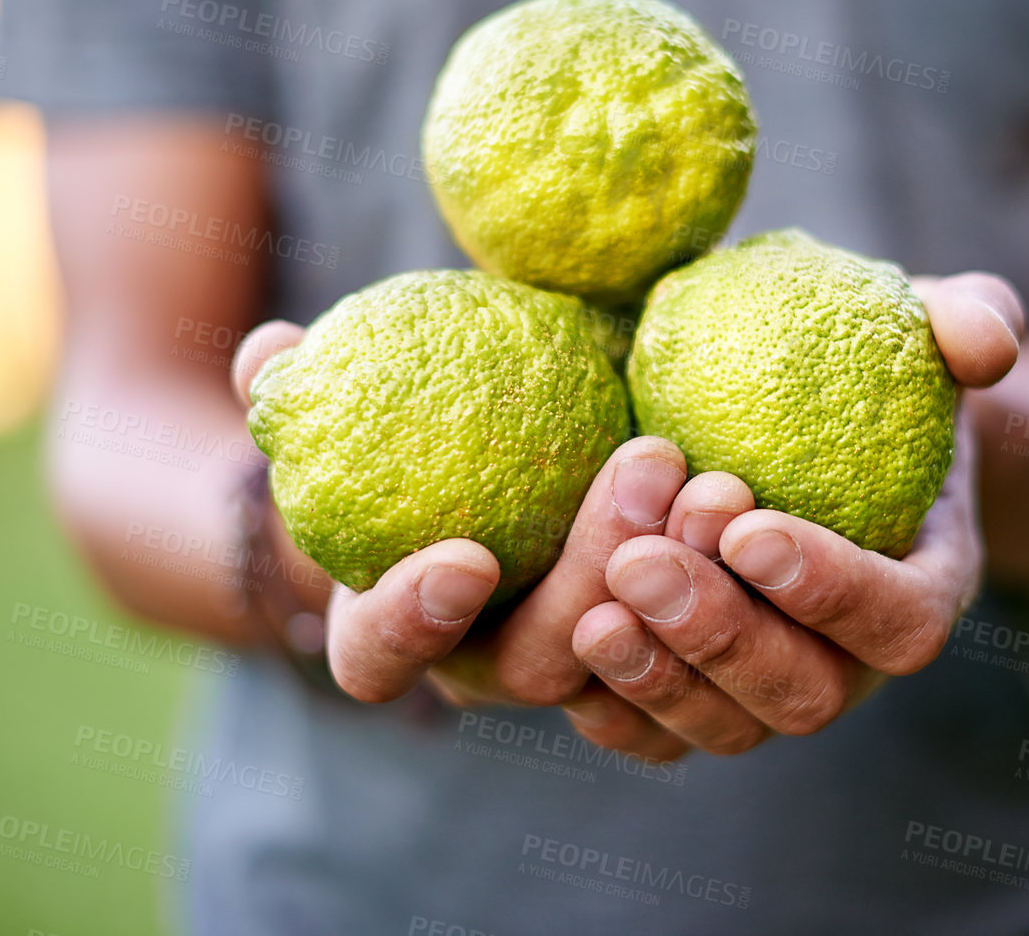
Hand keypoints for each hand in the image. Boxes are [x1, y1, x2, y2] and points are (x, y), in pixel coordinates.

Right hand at [230, 322, 700, 759]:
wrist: (513, 459)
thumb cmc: (421, 430)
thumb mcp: (365, 399)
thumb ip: (310, 381)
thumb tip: (268, 352)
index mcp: (397, 627)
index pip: (378, 659)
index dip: (412, 623)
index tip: (467, 554)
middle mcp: (489, 668)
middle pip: (537, 665)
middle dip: (594, 572)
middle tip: (647, 457)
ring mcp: (581, 676)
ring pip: (634, 674)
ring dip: (683, 588)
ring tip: (718, 483)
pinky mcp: (665, 661)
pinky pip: (708, 665)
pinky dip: (737, 599)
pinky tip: (761, 509)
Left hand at [565, 273, 1024, 757]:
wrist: (793, 417)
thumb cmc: (864, 365)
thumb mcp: (924, 321)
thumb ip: (968, 317)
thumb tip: (981, 345)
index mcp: (923, 587)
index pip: (898, 621)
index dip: (828, 588)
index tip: (745, 525)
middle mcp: (853, 663)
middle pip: (802, 695)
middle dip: (719, 635)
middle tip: (642, 559)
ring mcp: (771, 693)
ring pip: (724, 729)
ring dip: (656, 676)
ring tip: (595, 608)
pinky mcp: (696, 701)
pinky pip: (654, 738)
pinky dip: (610, 704)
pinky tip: (567, 639)